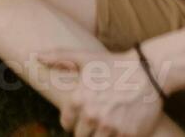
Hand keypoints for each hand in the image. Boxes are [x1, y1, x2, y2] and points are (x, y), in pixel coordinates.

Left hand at [36, 49, 164, 136]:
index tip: (79, 117)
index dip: (72, 121)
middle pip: (80, 135)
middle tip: (95, 120)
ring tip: (106, 124)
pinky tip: (119, 128)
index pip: (66, 123)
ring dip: (99, 135)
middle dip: (85, 129)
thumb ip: (58, 57)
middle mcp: (92, 115)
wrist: (148, 72)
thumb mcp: (84, 57)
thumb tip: (36, 56)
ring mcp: (111, 127)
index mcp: (78, 99)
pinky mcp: (128, 135)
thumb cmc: (114, 64)